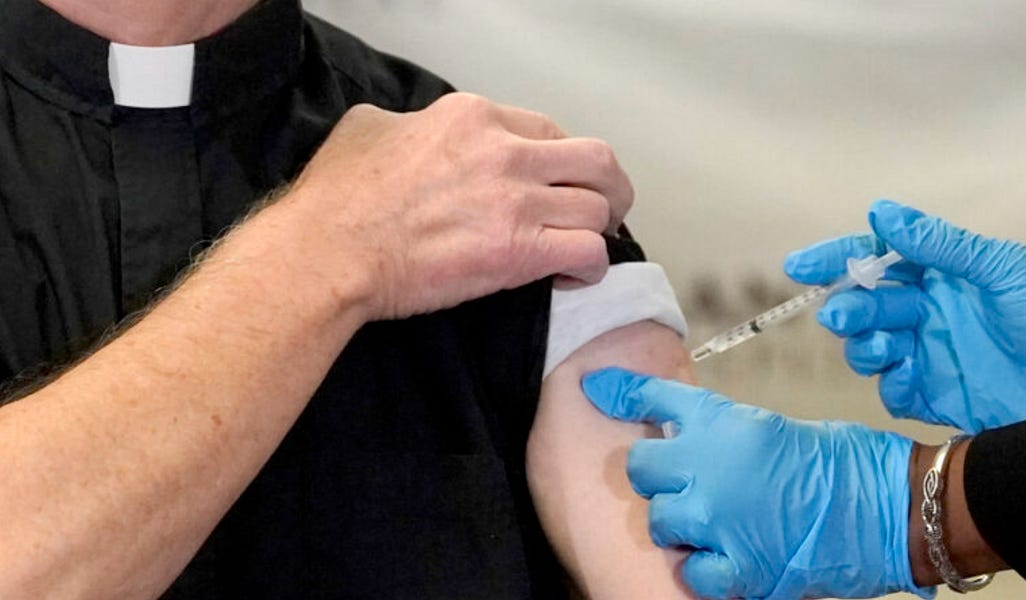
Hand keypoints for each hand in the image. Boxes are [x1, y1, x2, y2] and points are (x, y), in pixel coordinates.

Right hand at [288, 92, 633, 319]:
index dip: (558, 161)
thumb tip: (410, 134)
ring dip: (601, 229)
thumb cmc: (338, 198)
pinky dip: (591, 267)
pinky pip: (589, 251)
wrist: (331, 251)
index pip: (545, 130)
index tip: (554, 184)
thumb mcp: (368, 129)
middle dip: (607, 185)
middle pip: (593, 159)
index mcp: (472, 118)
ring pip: (599, 205)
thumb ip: (407, 125)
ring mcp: (517, 200)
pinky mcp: (520, 251)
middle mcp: (504, 151)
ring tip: (589, 248)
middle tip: (602, 208)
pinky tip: (574, 277)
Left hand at [581, 368, 929, 599]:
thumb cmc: (838, 462)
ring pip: (659, 520)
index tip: (595, 388)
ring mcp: (719, 516)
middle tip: (686, 484)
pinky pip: (691, 569)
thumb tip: (680, 442)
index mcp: (722, 421)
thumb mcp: (768, 429)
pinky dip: (702, 567)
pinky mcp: (740, 563)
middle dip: (658, 476)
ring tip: (712, 523)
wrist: (887, 505)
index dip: (619, 392)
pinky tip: (723, 557)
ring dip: (679, 524)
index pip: (653, 399)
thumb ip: (717, 434)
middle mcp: (710, 464)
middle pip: (641, 467)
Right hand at [784, 200, 1025, 432]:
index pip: (875, 260)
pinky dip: (892, 383)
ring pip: (868, 349)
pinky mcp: (931, 394)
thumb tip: (882, 211)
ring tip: (882, 349)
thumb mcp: (998, 271)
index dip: (836, 260)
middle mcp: (925, 313)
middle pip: (864, 307)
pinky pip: (892, 390)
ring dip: (864, 347)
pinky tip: (909, 377)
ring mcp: (926, 354)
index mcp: (939, 277)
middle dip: (846, 310)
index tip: (800, 266)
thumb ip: (937, 245)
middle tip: (842, 317)